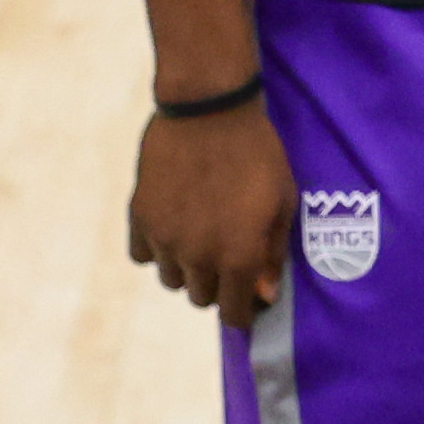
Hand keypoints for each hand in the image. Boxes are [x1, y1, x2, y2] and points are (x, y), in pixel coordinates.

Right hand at [128, 102, 293, 322]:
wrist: (209, 109)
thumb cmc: (257, 153)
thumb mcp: (282, 202)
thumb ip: (272, 254)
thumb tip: (265, 296)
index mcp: (238, 259)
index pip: (233, 315)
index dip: (242, 311)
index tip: (245, 298)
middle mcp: (198, 259)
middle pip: (201, 298)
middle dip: (215, 284)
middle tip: (225, 252)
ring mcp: (165, 239)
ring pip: (171, 279)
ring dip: (185, 267)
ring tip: (197, 235)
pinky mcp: (140, 217)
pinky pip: (143, 255)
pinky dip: (156, 248)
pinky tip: (171, 224)